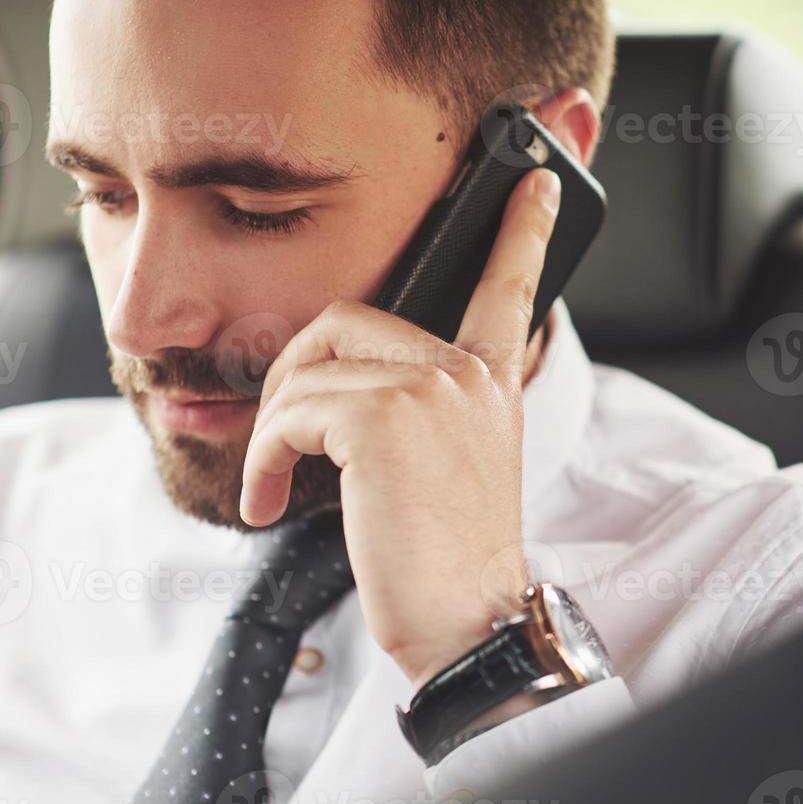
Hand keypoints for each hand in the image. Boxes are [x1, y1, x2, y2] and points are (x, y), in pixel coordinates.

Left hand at [238, 168, 562, 689]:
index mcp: (491, 383)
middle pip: (344, 321)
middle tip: (283, 442)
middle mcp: (468, 373)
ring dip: (270, 435)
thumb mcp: (451, 469)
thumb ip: (422, 411)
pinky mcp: (382, 417)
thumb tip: (339, 393)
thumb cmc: (449, 558)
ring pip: (305, 371)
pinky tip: (268, 503)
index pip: (509, 288)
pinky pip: (288, 412)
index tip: (541, 180)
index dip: (524, 230)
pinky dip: (261, 459)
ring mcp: (430, 388)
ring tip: (274, 488)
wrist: (465, 623)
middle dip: (292, 379)